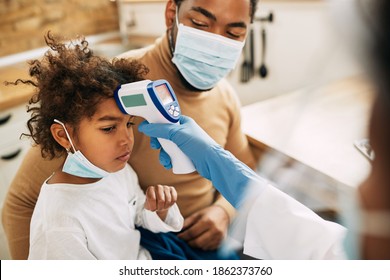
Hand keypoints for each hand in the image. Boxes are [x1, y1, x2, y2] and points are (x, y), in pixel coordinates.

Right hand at [139, 115, 264, 207]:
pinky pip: (172, 155)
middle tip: (156, 146)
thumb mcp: (178, 134)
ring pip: (166, 147)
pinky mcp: (185, 154)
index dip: (156, 124)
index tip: (146, 128)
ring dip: (163, 154)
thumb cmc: (199, 145)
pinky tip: (169, 164)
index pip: (165, 119)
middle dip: (158, 142)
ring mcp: (184, 144)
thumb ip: (161, 130)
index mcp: (183, 122)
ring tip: (165, 160)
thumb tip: (146, 127)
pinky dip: (168, 160)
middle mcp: (183, 132)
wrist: (212, 162)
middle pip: (163, 134)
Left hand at [144, 185, 177, 219]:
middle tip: (159, 208)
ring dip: (165, 206)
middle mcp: (158, 187)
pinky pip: (174, 199)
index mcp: (150, 189)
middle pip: (161, 200)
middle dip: (160, 207)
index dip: (153, 207)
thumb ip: (148, 206)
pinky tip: (168, 204)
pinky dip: (171, 204)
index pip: (152, 199)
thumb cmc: (153, 204)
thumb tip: (152, 206)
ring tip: (163, 206)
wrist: (159, 203)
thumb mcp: (148, 206)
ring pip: (168, 200)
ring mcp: (165, 187)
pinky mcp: (172, 189)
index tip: (153, 209)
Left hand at [177, 205, 229, 250]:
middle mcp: (215, 230)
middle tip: (184, 240)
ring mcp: (219, 237)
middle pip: (198, 242)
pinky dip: (202, 246)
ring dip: (195, 245)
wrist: (224, 214)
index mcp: (207, 221)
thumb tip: (178, 230)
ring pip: (203, 246)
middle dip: (189, 242)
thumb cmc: (209, 213)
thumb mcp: (197, 214)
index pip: (192, 232)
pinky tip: (200, 241)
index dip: (184, 236)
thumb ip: (187, 222)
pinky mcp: (221, 241)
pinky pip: (209, 248)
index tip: (178, 236)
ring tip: (191, 240)